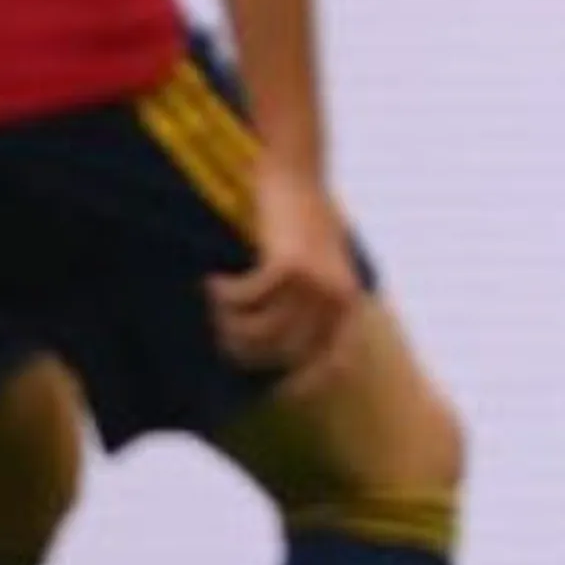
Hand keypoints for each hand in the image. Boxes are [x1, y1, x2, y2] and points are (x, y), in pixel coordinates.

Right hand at [209, 161, 361, 374]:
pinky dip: (223, 295)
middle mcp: (338, 297)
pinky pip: (243, 301)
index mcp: (350, 302)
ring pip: (258, 333)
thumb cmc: (299, 223)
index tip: (273, 391)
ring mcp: (316, 282)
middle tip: (221, 328)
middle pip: (280, 354)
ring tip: (216, 302)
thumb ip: (306, 306)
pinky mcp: (288, 265)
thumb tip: (271, 353)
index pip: (334, 365)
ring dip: (228, 323)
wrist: (296, 173)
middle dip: (243, 348)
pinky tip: (214, 280)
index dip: (303, 384)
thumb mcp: (315, 266)